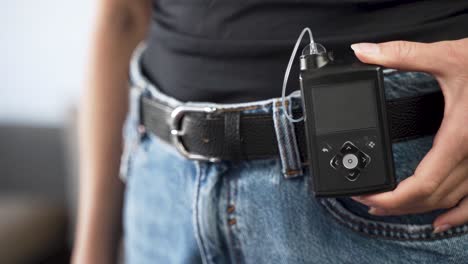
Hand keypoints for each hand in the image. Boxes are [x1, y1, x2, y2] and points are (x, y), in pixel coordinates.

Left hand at [350, 39, 467, 232]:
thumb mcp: (447, 56)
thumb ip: (402, 54)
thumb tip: (363, 52)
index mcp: (460, 136)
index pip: (422, 183)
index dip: (392, 198)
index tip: (369, 197)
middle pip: (432, 197)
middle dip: (396, 205)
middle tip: (368, 201)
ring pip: (450, 200)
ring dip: (419, 209)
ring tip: (389, 208)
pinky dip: (458, 215)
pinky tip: (440, 222)